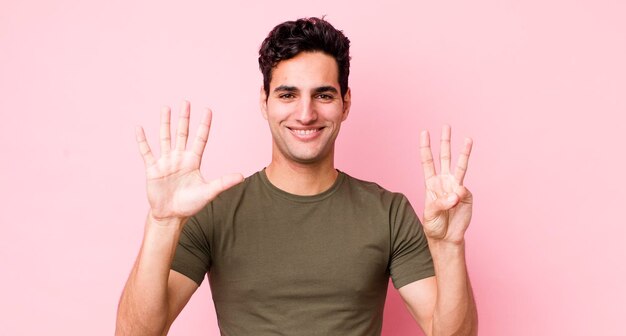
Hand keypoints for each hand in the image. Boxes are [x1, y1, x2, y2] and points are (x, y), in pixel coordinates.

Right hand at [135, 101, 243, 221]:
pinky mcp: (153, 169)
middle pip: (182, 133)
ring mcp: (166, 162)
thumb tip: (242, 176)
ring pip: (165, 137)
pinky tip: (139, 128)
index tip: (207, 110)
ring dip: (165, 123)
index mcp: (193, 161)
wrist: (171, 216)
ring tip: (165, 108)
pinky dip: (142, 140)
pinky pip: (147, 151)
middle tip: (186, 102)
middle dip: (184, 118)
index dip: (204, 125)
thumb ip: (223, 183)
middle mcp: (180, 158)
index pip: (200, 139)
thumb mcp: (208, 192)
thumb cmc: (190, 205)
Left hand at [419, 125, 472, 243]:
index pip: (427, 161)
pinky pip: (464, 190)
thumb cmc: (434, 226)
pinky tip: (456, 203)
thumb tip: (457, 192)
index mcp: (430, 183)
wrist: (447, 238)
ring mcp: (456, 187)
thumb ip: (442, 203)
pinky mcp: (467, 195)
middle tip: (446, 126)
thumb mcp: (431, 215)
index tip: (424, 132)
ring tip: (468, 139)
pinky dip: (460, 195)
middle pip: (444, 157)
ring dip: (464, 152)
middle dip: (445, 142)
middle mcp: (444, 181)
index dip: (425, 147)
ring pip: (460, 165)